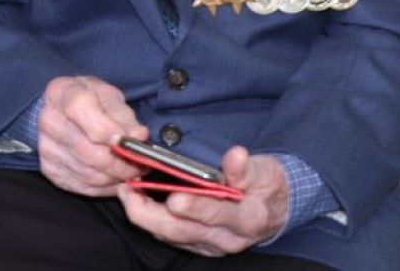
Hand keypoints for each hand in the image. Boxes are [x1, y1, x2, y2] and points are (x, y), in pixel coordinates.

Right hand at [36, 75, 146, 196]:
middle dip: (123, 163)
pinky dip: (107, 187)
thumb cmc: (90, 101)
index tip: (134, 139)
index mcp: (62, 93)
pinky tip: (117, 178)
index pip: (85, 115)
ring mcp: (47, 148)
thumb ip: (124, 116)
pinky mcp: (51, 170)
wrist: (62, 110)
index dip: (111, 131)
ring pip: (91, 175)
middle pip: (91, 153)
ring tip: (133, 170)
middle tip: (142, 163)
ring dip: (118, 178)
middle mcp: (49, 122)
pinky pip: (85, 187)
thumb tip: (138, 136)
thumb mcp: (109, 96)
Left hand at [116, 146, 289, 256]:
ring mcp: (210, 244)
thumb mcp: (263, 171)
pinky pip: (169, 235)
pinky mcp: (197, 243)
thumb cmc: (266, 185)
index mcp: (246, 219)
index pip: (218, 214)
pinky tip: (136, 201)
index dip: (196, 206)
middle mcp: (226, 239)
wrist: (274, 209)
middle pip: (182, 231)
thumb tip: (236, 156)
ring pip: (171, 235)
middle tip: (128, 190)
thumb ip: (245, 168)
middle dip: (150, 213)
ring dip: (144, 216)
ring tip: (125, 192)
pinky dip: (150, 219)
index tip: (174, 196)